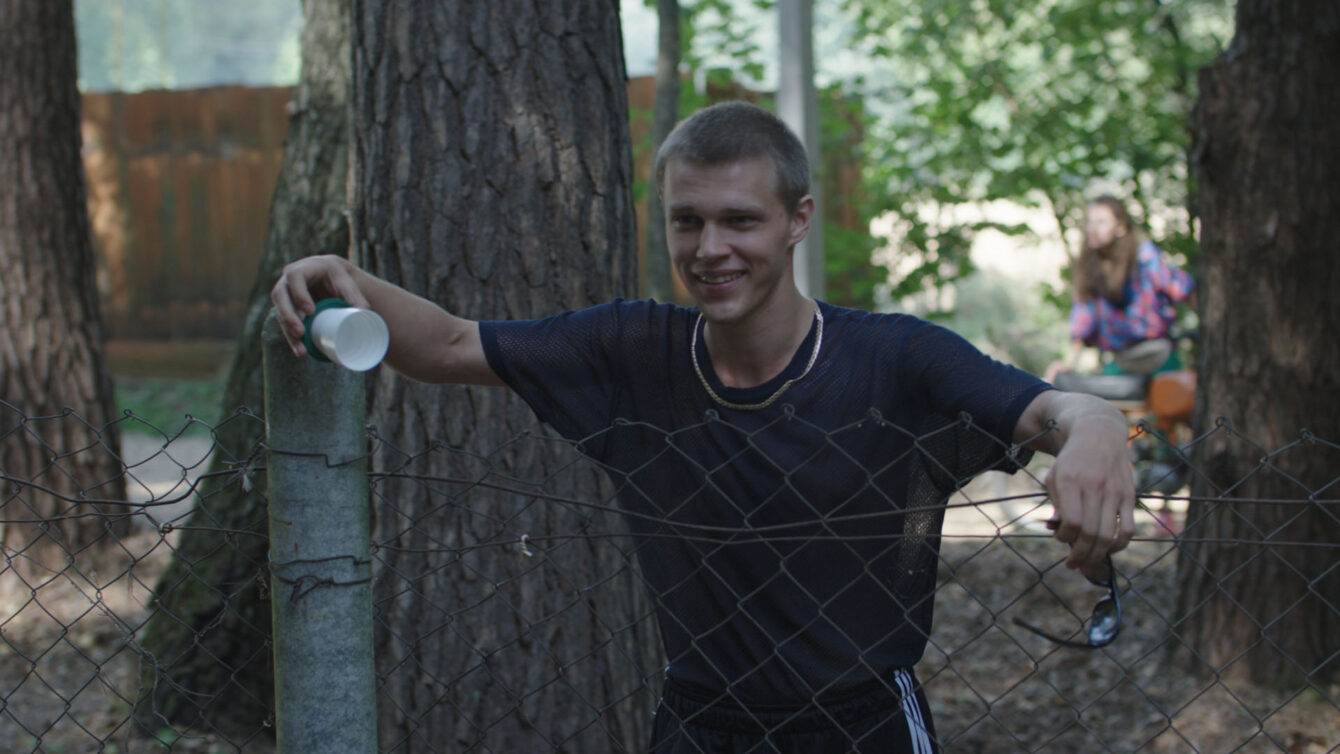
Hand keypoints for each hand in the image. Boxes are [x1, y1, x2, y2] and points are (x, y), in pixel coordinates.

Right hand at [270, 255, 370, 356]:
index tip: (310, 311)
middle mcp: (289, 279)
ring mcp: (285, 294)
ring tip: (301, 349)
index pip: (295, 276)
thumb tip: (364, 314)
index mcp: (305, 268)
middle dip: (289, 316)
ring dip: (289, 331)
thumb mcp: (348, 285)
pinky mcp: (286, 308)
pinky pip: (284, 322)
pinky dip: (291, 337)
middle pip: (280, 295)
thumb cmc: (339, 280)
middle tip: (301, 332)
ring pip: (280, 312)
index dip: (299, 293)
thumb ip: (356, 298)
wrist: (331, 279)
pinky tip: (299, 350)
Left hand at [1045, 417, 1134, 576]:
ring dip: (1097, 555)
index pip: (1071, 522)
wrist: (1098, 435)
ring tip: (1088, 564)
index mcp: (1070, 481)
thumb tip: (1058, 528)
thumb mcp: (1054, 476)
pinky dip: (1119, 545)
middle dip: (1080, 555)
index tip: (1060, 539)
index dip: (1065, 538)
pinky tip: (1109, 550)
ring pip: (1108, 534)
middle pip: (1090, 532)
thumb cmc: (1071, 461)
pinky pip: (1128, 528)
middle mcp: (1094, 487)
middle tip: (1073, 565)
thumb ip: (1056, 502)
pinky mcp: (1129, 495)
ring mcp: (1114, 492)